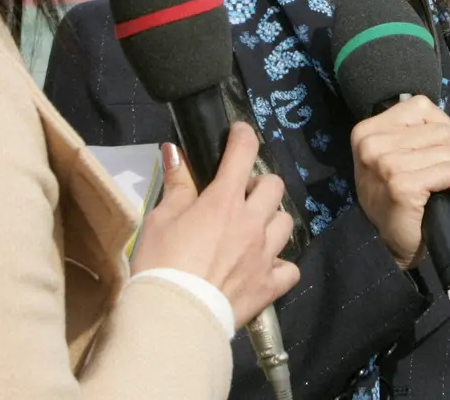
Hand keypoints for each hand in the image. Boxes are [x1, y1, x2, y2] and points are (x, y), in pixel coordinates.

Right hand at [131, 123, 299, 327]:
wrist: (174, 317)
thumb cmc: (161, 263)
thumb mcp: (159, 219)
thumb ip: (176, 184)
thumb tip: (175, 151)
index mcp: (225, 201)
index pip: (243, 153)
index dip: (243, 136)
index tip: (238, 133)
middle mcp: (253, 222)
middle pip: (274, 186)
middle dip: (258, 186)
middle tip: (238, 198)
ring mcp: (265, 254)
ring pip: (286, 223)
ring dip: (271, 221)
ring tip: (252, 230)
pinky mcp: (270, 285)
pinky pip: (290, 268)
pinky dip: (280, 265)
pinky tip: (264, 267)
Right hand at [351, 96, 449, 268]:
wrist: (391, 245)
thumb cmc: (399, 199)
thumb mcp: (414, 157)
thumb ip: (442, 135)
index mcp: (369, 129)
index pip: (422, 106)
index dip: (440, 129)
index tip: (432, 155)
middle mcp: (372, 143)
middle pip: (441, 130)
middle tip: (442, 179)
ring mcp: (386, 163)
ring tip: (446, 190)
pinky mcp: (403, 185)